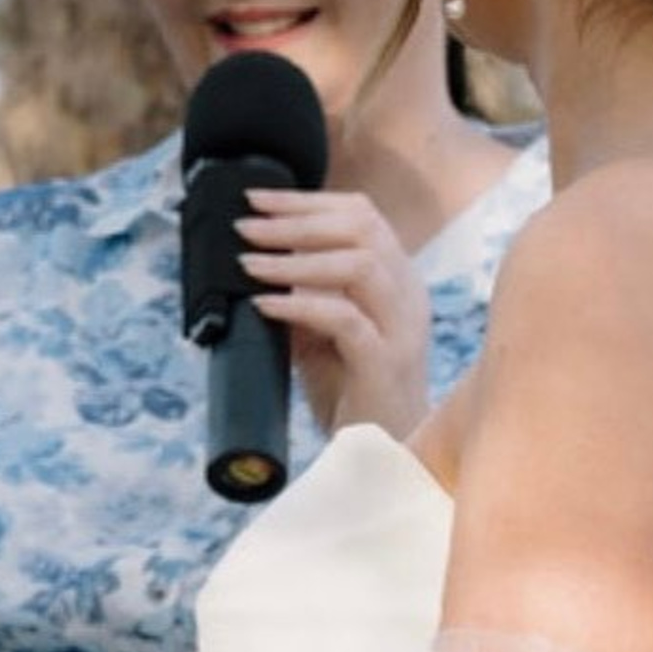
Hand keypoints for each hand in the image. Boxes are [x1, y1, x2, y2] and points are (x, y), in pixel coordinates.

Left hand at [236, 188, 430, 436]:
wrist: (380, 452)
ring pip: (358, 265)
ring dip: (294, 259)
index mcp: (395, 278)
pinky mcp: (385, 363)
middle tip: (246, 227)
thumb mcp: (318, 328)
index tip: (257, 199)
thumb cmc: (348, 388)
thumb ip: (301, 290)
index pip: (361, 215)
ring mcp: (401, 328)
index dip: (307, 201)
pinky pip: (345, 318)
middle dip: (296, 220)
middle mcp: (406, 294)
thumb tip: (250, 254)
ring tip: (247, 263)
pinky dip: (299, 305)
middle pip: (362, 228)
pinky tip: (264, 305)